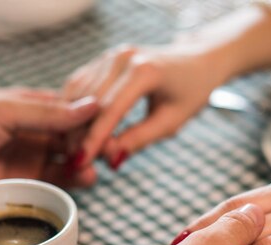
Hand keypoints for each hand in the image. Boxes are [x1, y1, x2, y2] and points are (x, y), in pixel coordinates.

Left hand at [0, 88, 98, 212]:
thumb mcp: (1, 111)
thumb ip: (45, 113)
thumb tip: (90, 106)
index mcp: (29, 107)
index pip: (70, 109)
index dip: (91, 116)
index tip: (110, 121)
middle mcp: (33, 133)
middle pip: (75, 136)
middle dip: (93, 141)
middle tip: (109, 148)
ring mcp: (30, 160)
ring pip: (69, 160)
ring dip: (85, 162)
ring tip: (95, 165)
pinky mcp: (25, 186)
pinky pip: (57, 184)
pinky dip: (73, 181)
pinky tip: (84, 178)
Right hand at [62, 43, 226, 168]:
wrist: (198, 61)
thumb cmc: (191, 92)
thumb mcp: (171, 121)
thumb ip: (139, 139)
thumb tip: (110, 158)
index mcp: (145, 71)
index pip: (110, 110)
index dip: (93, 140)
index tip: (81, 164)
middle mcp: (123, 57)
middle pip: (89, 102)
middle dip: (79, 135)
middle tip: (75, 164)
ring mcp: (110, 55)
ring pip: (78, 93)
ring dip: (72, 123)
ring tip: (74, 151)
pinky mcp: (103, 59)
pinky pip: (80, 85)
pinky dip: (73, 109)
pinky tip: (74, 131)